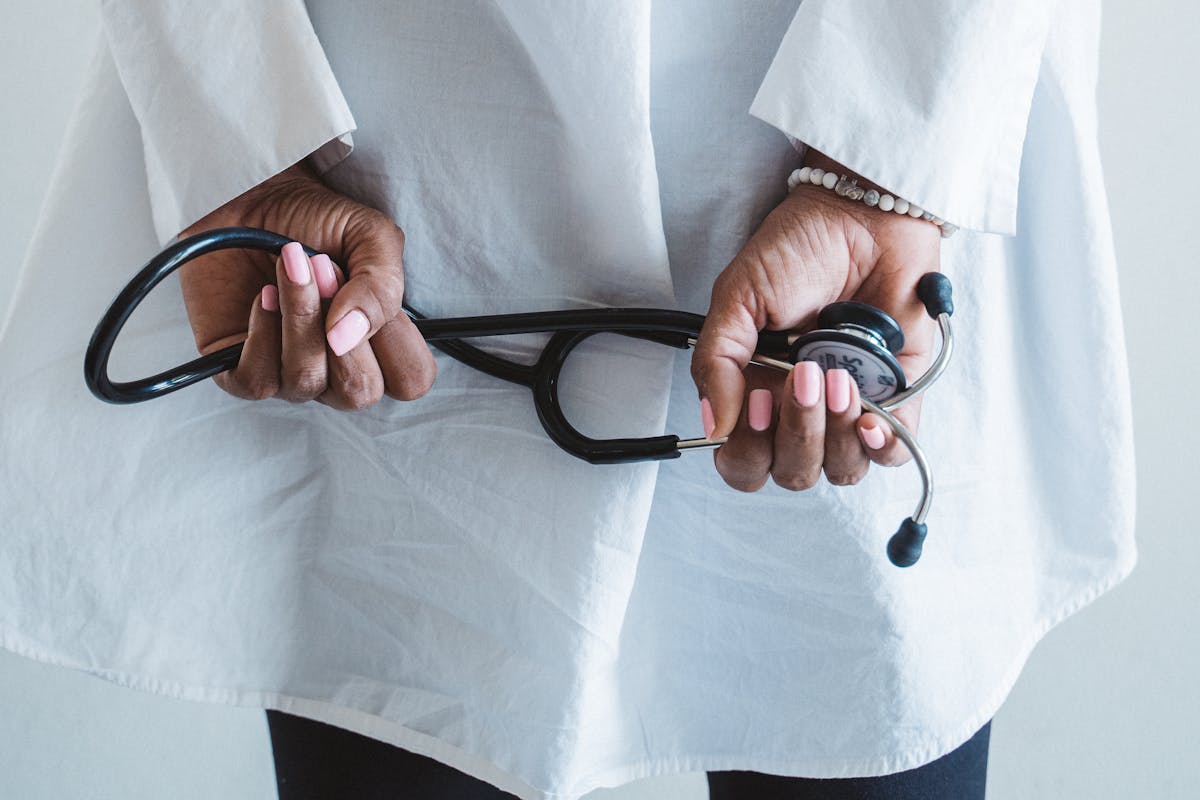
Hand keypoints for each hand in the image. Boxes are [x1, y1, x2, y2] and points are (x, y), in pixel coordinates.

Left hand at [178, 162, 435, 408]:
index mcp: (380, 344)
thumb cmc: (316, 220)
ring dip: (299, 315)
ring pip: (305, 380)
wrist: (252, 197)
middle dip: (339, 324)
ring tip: (289, 264)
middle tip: (323, 267)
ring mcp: (292, 374)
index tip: (368, 289)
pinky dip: (261, 333)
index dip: (395, 342)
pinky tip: (262, 295)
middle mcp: (340, 369)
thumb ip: (381, 287)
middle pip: (358, 392)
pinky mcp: (243, 369)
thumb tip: (347, 336)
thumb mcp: (370, 236)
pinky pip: (258, 381)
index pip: (410, 380)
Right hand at [691, 154, 939, 491]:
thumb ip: (715, 361)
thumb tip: (714, 425)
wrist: (865, 216)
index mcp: (755, 393)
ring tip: (839, 375)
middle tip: (802, 374)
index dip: (748, 450)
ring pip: (841, 469)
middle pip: (792, 472)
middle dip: (796, 433)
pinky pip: (893, 452)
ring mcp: (850, 409)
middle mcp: (800, 411)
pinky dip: (881, 444)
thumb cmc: (799, 249)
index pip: (743, 461)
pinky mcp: (899, 400)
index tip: (758, 400)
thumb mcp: (737, 296)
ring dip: (836, 433)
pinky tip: (871, 418)